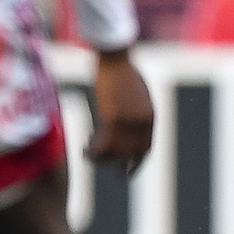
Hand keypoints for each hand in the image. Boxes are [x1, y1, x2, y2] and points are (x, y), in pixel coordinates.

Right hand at [86, 48, 153, 173]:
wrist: (115, 58)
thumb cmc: (124, 70)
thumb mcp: (136, 93)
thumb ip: (135, 111)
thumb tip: (125, 124)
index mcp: (149, 116)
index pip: (146, 148)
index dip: (138, 161)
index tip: (130, 169)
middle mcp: (141, 123)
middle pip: (132, 154)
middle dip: (123, 167)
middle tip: (116, 174)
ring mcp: (127, 122)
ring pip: (115, 153)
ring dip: (102, 159)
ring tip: (90, 156)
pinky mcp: (111, 120)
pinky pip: (102, 145)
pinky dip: (92, 152)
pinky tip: (84, 151)